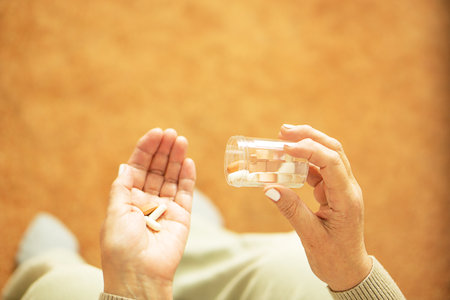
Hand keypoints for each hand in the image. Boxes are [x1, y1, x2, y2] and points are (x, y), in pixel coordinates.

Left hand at [100, 128, 195, 298]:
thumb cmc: (121, 247)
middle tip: (171, 133)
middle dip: (163, 150)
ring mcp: (165, 208)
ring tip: (181, 140)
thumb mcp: (114, 213)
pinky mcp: (181, 216)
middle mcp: (147, 200)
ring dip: (177, 158)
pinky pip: (185, 193)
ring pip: (172, 177)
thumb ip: (122, 188)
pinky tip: (188, 161)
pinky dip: (188, 177)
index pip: (138, 168)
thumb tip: (125, 166)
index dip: (146, 150)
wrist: (139, 274)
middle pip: (157, 169)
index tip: (155, 134)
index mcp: (128, 199)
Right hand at [264, 124, 371, 290]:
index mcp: (347, 199)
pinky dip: (304, 161)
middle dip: (309, 136)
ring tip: (283, 139)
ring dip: (307, 144)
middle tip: (283, 131)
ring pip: (328, 156)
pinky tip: (287, 161)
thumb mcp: (310, 236)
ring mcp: (342, 189)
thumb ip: (291, 211)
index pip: (332, 162)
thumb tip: (269, 188)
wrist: (349, 272)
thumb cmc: (334, 258)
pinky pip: (320, 170)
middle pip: (333, 150)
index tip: (284, 147)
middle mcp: (348, 189)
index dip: (309, 150)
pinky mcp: (334, 193)